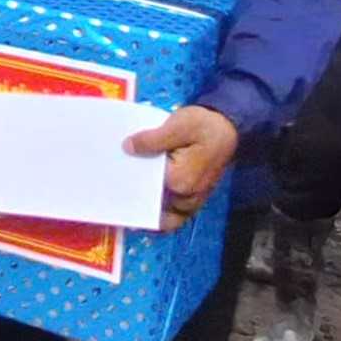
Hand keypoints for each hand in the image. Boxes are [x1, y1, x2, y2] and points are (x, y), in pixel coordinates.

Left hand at [124, 105, 238, 231]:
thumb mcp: (177, 125)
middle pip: (153, 204)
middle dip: (135, 201)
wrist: (229, 127)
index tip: (112, 180)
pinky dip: (161, 211)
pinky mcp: (194, 198)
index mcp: (179, 181)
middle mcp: (186, 197)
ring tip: (128, 195)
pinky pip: (174, 213)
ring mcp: (192, 201)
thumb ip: (152, 139)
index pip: (145, 185)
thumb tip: (127, 147)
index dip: (128, 180)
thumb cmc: (205, 125)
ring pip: (165, 215)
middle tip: (115, 193)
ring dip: (148, 209)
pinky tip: (147, 196)